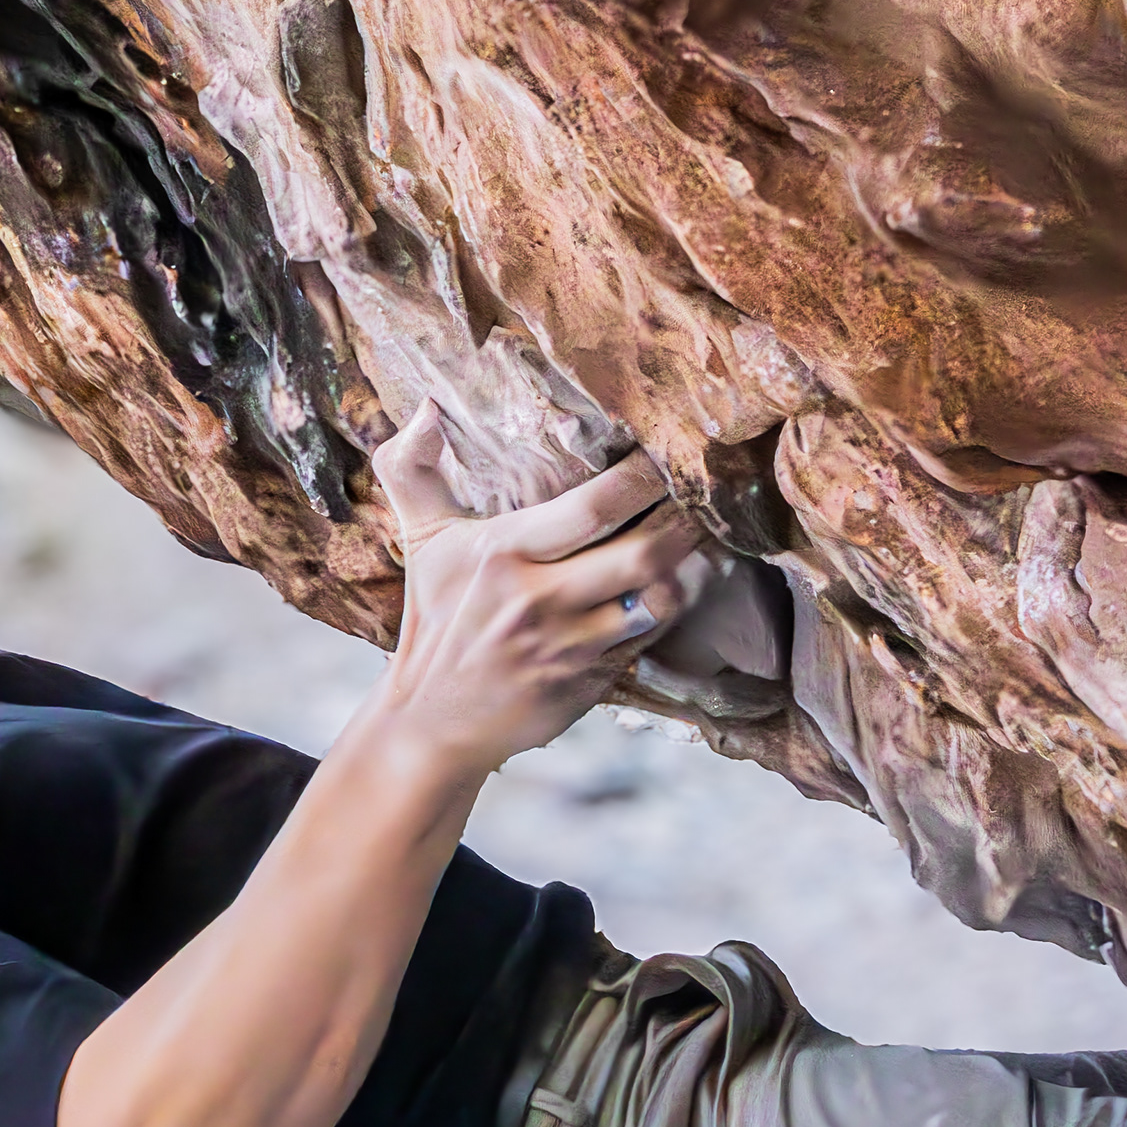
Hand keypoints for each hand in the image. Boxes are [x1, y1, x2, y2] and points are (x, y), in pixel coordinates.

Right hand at [367, 403, 705, 774]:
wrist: (432, 720)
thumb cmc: (434, 618)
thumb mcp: (421, 540)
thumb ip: (413, 467)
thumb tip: (426, 405)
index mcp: (503, 553)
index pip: (593, 507)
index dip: (645, 477)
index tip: (669, 451)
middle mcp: (538, 599)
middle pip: (643, 551)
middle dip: (687, 517)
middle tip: (709, 491)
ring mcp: (568, 647)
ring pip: (658, 599)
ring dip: (694, 567)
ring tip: (713, 536)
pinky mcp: (589, 683)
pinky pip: (649, 639)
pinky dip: (674, 610)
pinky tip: (688, 583)